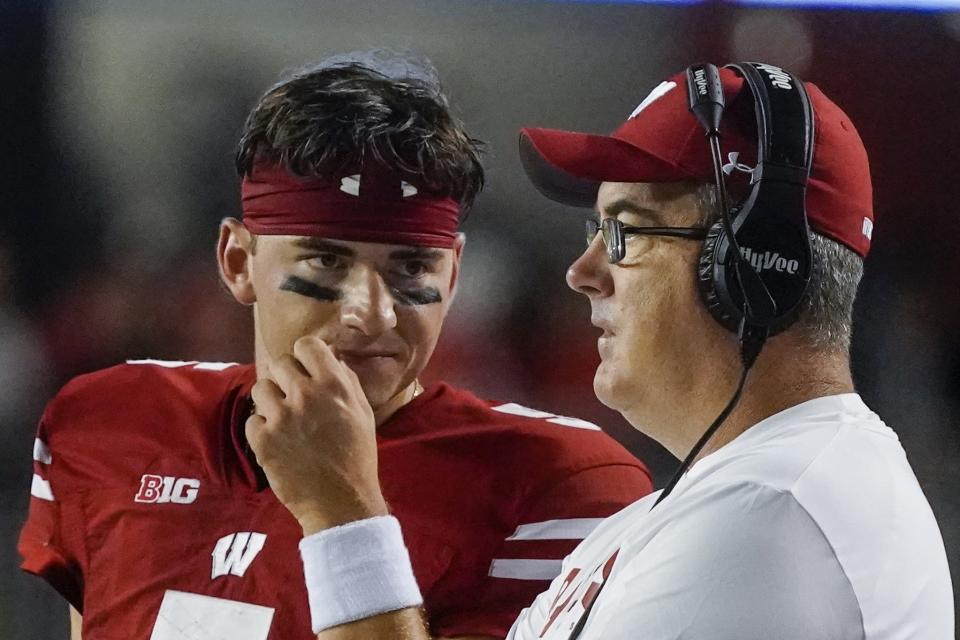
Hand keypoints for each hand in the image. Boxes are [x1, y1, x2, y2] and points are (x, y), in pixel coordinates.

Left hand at [245, 335, 387, 534]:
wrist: (341, 501)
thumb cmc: (357, 456)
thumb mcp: (363, 412)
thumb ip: (346, 380)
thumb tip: (331, 356)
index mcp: (334, 385)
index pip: (306, 345)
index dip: (305, 355)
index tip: (307, 369)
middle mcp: (305, 395)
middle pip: (280, 363)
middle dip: (286, 378)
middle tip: (295, 398)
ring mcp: (281, 417)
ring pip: (260, 388)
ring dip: (270, 400)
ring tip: (283, 418)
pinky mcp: (262, 440)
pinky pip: (252, 419)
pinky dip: (262, 428)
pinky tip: (277, 441)